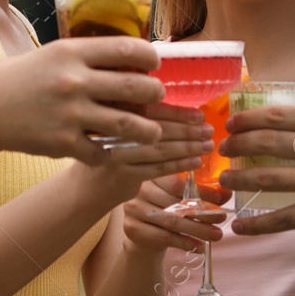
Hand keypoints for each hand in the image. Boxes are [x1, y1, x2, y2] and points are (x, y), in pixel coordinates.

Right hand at [0, 38, 165, 163]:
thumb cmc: (20, 78)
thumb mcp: (52, 54)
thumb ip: (86, 57)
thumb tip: (127, 58)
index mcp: (72, 52)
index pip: (127, 49)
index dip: (150, 57)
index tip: (155, 63)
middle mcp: (74, 81)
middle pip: (136, 87)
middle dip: (155, 94)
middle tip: (157, 97)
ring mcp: (70, 114)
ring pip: (129, 125)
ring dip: (148, 131)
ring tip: (153, 132)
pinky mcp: (64, 143)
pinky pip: (103, 152)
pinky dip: (113, 153)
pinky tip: (116, 151)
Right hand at [79, 103, 211, 203]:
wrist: (86, 186)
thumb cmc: (110, 150)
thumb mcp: (117, 126)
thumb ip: (139, 114)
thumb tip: (183, 109)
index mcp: (113, 110)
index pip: (151, 109)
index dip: (178, 112)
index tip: (200, 114)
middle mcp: (113, 130)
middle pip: (158, 128)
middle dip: (188, 130)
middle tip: (208, 130)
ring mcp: (118, 154)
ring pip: (160, 149)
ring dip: (187, 147)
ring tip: (207, 145)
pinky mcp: (124, 175)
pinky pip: (157, 169)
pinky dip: (178, 165)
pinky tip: (195, 161)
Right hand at [123, 172, 225, 255]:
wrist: (144, 230)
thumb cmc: (167, 207)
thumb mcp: (183, 197)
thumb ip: (202, 193)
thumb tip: (227, 192)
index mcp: (153, 173)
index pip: (178, 182)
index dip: (200, 191)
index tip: (219, 199)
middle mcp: (139, 188)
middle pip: (175, 202)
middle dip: (202, 212)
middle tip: (222, 218)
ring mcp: (133, 208)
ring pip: (171, 220)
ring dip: (197, 229)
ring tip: (216, 235)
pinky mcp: (132, 228)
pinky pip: (163, 236)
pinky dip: (184, 243)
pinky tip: (199, 247)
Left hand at [220, 103, 294, 235]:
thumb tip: (272, 123)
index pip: (276, 115)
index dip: (247, 119)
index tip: (232, 124)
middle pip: (265, 143)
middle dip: (237, 144)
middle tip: (224, 148)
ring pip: (266, 178)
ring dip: (239, 178)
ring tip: (225, 178)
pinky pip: (280, 219)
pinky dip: (255, 224)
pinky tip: (238, 226)